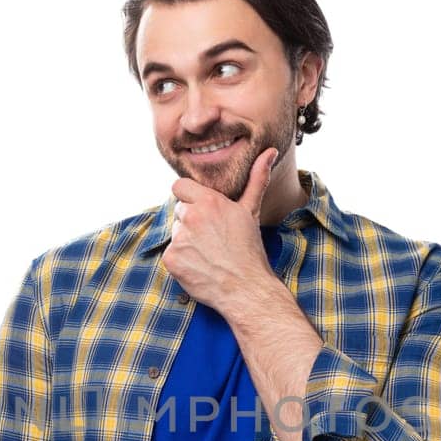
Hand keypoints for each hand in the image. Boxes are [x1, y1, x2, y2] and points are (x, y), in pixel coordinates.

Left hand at [163, 146, 278, 311]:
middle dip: (190, 222)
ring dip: (186, 241)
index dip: (189, 198)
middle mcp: (191, 217)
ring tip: (208, 254)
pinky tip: (200, 266)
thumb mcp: (251, 211)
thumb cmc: (250, 250)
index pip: (179, 187)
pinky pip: (171, 254)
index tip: (201, 211)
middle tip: (212, 239)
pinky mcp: (171, 259)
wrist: (246, 288)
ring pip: (175, 233)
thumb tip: (270, 151)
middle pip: (179, 211)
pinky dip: (182, 261)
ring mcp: (179, 239)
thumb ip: (256, 179)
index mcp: (208, 201)